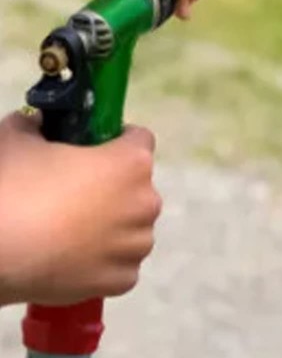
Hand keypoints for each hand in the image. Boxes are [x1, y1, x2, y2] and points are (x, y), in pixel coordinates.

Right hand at [0, 112, 161, 305]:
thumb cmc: (14, 187)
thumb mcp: (18, 139)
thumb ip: (35, 125)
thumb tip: (37, 122)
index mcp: (133, 161)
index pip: (139, 139)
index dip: (115, 141)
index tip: (93, 149)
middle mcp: (146, 200)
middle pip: (137, 187)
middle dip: (114, 188)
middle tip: (74, 195)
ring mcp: (138, 243)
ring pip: (134, 228)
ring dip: (113, 227)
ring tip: (72, 232)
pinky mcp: (124, 279)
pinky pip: (122, 265)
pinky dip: (104, 262)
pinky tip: (75, 259)